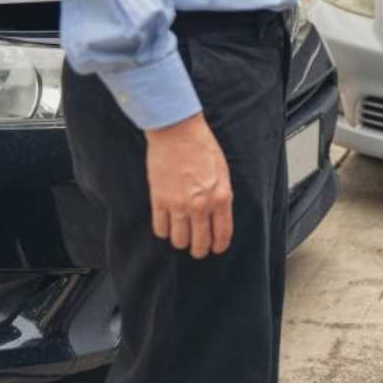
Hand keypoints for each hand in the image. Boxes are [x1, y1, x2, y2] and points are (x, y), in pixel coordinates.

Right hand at [145, 113, 232, 258]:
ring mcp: (178, 205)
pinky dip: (163, 231)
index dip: (219, 246)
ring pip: (179, 240)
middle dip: (199, 250)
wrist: (177, 132)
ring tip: (181, 235)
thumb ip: (221, 197)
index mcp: (221, 197)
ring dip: (181, 241)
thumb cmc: (203, 147)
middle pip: (200, 243)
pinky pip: (160, 229)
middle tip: (197, 249)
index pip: (222, 234)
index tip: (216, 249)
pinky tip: (166, 225)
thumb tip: (218, 217)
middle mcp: (201, 205)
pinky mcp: (159, 200)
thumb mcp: (223, 172)